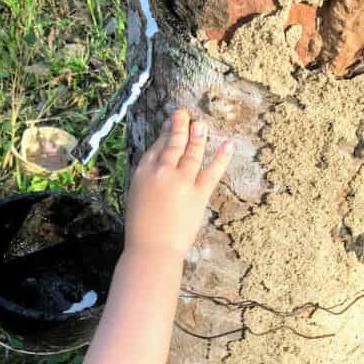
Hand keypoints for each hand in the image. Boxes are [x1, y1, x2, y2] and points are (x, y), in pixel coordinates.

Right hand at [124, 108, 233, 258]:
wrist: (152, 250)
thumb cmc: (141, 230)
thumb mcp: (137, 198)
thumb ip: (148, 181)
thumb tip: (159, 169)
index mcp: (143, 173)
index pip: (156, 148)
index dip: (165, 135)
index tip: (170, 126)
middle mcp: (162, 172)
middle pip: (174, 143)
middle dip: (180, 126)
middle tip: (185, 114)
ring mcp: (181, 181)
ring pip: (192, 152)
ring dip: (198, 136)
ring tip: (201, 124)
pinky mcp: (198, 194)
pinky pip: (212, 171)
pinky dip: (221, 157)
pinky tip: (227, 144)